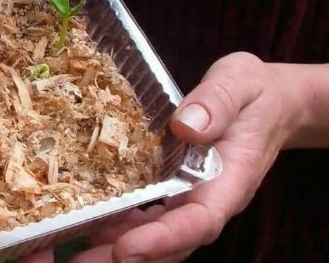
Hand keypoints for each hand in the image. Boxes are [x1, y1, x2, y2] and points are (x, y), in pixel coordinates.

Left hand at [21, 52, 328, 262]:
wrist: (266, 103)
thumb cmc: (254, 93)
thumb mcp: (239, 84)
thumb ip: (216, 103)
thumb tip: (185, 126)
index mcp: (228, 181)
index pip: (199, 222)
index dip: (163, 239)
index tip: (126, 249)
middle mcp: (206, 200)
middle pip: (167, 243)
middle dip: (122, 257)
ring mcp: (187, 200)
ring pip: (149, 235)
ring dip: (108, 248)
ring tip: (63, 253)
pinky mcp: (171, 192)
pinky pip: (141, 217)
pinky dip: (113, 224)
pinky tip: (82, 223)